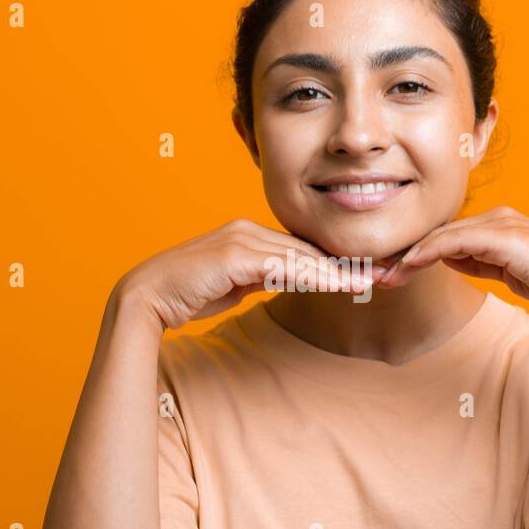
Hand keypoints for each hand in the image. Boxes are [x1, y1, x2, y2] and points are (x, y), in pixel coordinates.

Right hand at [118, 218, 380, 330]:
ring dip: (337, 271)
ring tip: (369, 282)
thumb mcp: (234, 284)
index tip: (363, 275)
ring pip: (300, 257)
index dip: (333, 263)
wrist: (146, 298)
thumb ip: (260, 277)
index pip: (300, 249)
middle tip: (382, 275)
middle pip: (306, 249)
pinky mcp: (234, 254)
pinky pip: (283, 267)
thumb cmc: (186, 293)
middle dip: (345, 264)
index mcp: (248, 235)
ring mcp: (240, 239)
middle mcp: (246, 230)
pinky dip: (314, 277)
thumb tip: (289, 279)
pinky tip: (339, 285)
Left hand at [376, 205, 528, 317]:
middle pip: (442, 231)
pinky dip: (427, 252)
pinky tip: (407, 264)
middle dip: (407, 252)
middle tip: (378, 272)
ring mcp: (501, 224)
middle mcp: (500, 217)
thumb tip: (450, 257)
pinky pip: (453, 241)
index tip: (393, 270)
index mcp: (503, 224)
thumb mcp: (510, 273)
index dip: (420, 252)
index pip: (451, 234)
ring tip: (385, 273)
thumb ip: (481, 262)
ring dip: (410, 254)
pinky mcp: (502, 235)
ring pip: (443, 235)